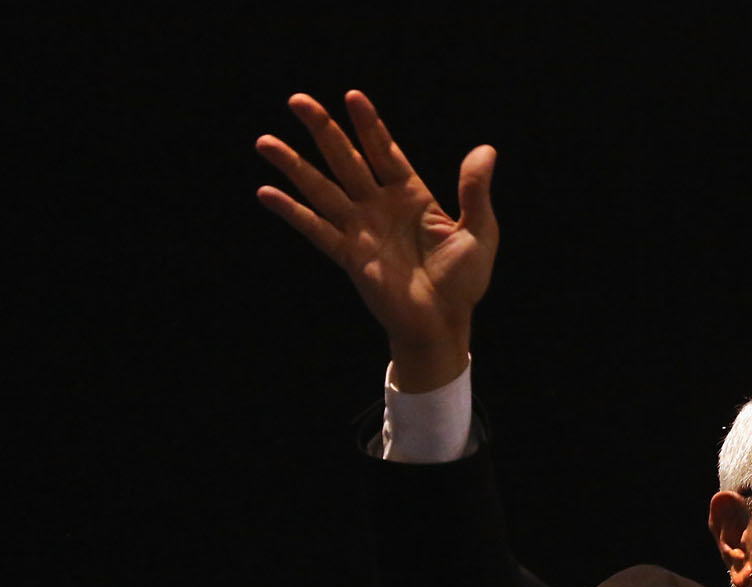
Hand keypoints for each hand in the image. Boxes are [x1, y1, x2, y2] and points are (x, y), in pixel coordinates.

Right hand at [255, 90, 497, 392]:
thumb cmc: (463, 282)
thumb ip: (475, 191)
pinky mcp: (349, 256)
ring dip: (294, 165)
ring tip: (265, 141)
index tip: (352, 97)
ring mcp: (361, 230)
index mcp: (412, 196)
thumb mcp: (480, 232)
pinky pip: (316, 229)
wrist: (444, 324)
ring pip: (322, 189)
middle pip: (346, 160)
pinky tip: (267, 193)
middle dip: (324, 130)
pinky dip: (291, 212)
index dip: (369, 125)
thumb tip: (485, 149)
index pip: (385, 152)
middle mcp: (381, 207)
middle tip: (298, 100)